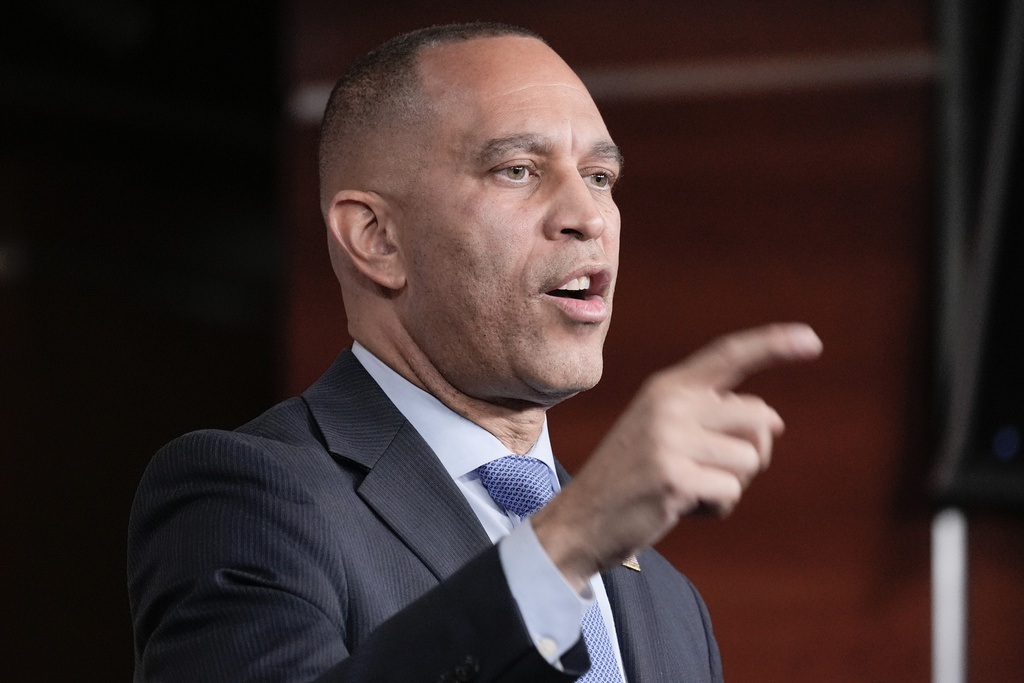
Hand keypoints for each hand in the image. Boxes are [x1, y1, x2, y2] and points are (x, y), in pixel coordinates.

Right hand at [531, 323, 822, 591]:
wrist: (581, 519)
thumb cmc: (633, 476)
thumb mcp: (664, 430)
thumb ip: (713, 415)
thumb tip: (775, 421)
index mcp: (667, 386)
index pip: (729, 355)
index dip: (773, 344)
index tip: (811, 340)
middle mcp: (668, 404)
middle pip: (759, 418)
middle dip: (750, 453)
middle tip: (709, 470)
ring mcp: (669, 439)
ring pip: (750, 459)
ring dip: (731, 484)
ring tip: (688, 487)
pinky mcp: (674, 477)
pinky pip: (731, 493)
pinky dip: (717, 508)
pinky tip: (681, 507)